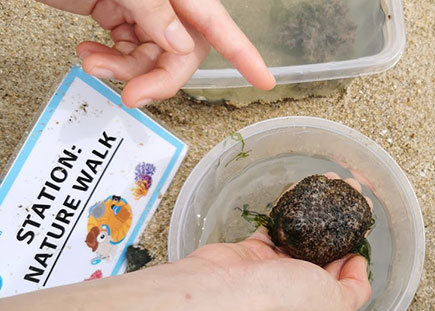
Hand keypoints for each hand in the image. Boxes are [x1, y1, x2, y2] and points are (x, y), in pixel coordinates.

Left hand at [40, 0, 275, 106]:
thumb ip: (153, 8)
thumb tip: (182, 45)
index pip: (218, 25)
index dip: (244, 54)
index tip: (264, 81)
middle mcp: (166, 1)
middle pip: (183, 53)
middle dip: (158, 78)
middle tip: (132, 96)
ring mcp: (141, 9)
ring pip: (152, 59)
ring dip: (124, 71)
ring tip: (92, 63)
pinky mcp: (118, 16)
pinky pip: (127, 51)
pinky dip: (109, 60)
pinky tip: (89, 52)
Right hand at [185, 173, 372, 310]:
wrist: (223, 291)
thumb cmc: (279, 301)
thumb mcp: (335, 304)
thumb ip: (355, 289)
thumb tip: (357, 264)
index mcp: (319, 310)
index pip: (345, 276)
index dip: (356, 245)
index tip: (362, 219)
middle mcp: (297, 292)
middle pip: (326, 250)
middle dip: (341, 219)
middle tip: (350, 191)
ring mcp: (274, 271)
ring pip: (304, 234)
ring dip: (318, 208)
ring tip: (332, 181)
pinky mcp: (253, 252)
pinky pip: (278, 225)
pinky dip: (289, 207)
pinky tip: (302, 189)